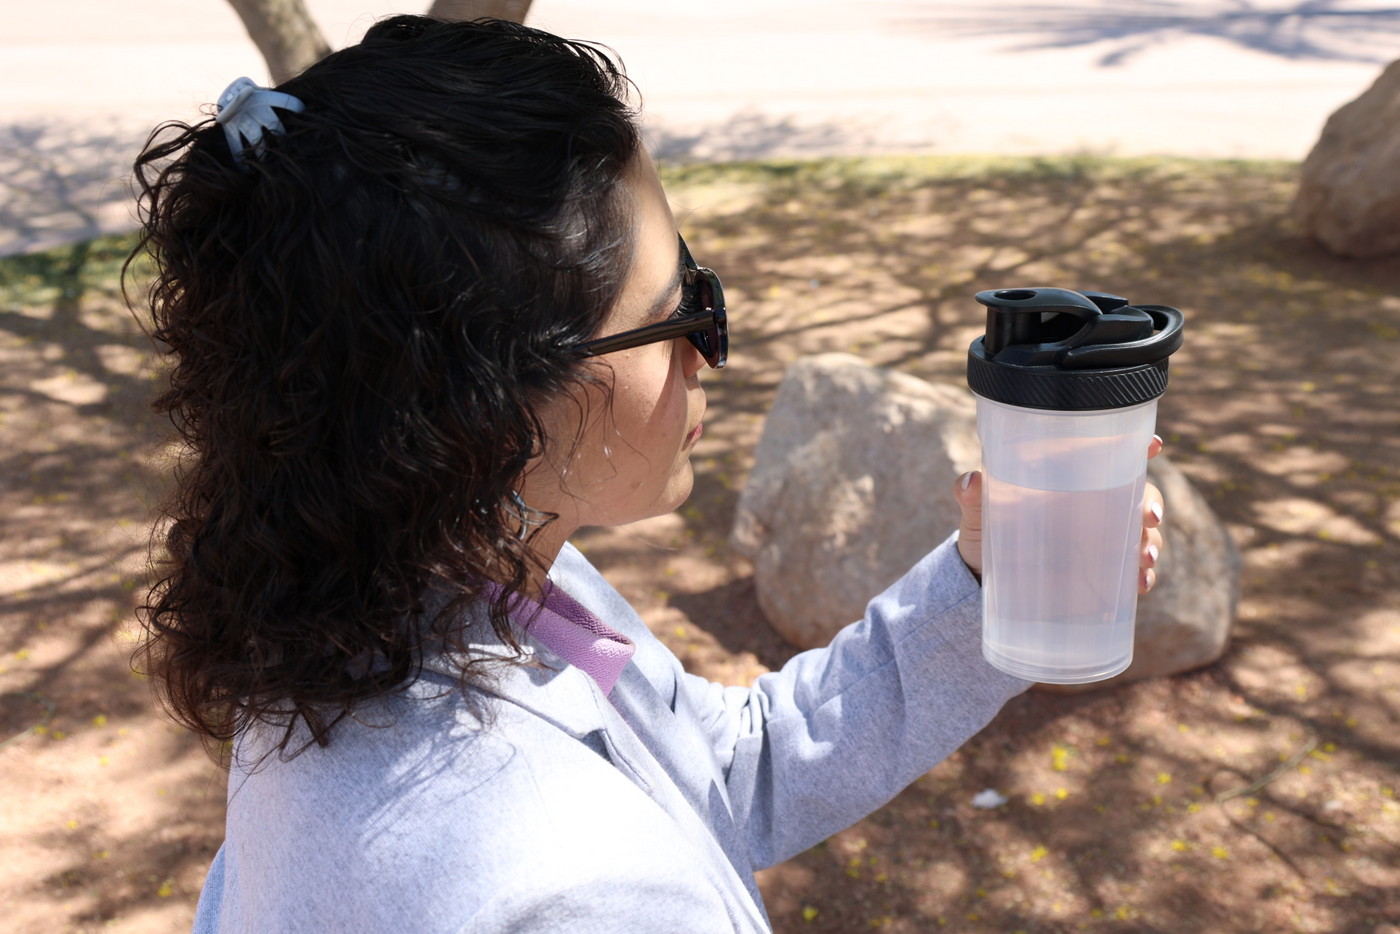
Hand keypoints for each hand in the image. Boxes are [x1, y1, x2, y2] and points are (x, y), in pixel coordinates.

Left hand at [952, 435, 1165, 593]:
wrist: (984, 580)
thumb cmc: (985, 533)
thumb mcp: (978, 514)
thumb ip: (972, 497)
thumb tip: (969, 482)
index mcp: (1070, 480)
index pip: (1110, 456)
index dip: (1137, 446)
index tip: (1153, 445)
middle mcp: (1094, 506)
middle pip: (1138, 494)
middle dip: (1151, 503)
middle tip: (1149, 517)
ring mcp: (1102, 539)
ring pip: (1141, 533)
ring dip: (1151, 542)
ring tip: (1144, 558)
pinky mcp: (1102, 572)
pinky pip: (1132, 571)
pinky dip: (1142, 576)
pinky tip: (1141, 583)